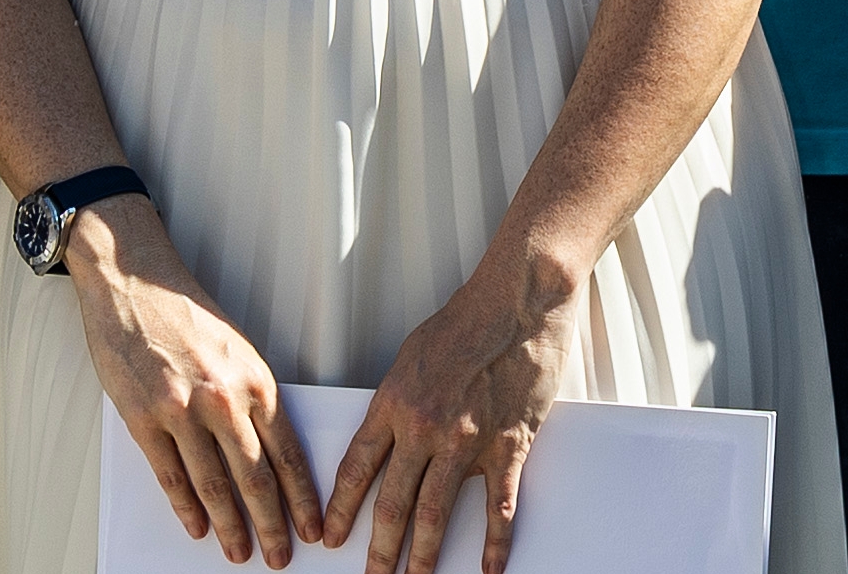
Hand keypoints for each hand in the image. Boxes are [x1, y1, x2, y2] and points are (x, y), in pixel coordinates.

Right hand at [66, 200, 325, 564]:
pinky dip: (185, 507)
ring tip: (238, 553)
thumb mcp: (237, 349)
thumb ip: (252, 397)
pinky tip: (197, 526)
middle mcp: (224, 397)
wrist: (133, 279)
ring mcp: (181, 409)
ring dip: (229, 526)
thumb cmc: (184, 313)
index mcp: (256, 380)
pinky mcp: (144, 416)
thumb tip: (268, 452)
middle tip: (280, 556)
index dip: (303, 498)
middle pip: (256, 478)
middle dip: (272, 524)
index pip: (289, 453)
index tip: (314, 527)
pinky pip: (169, 474)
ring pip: (214, 484)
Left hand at [322, 253, 580, 571]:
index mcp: (393, 403)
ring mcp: (467, 440)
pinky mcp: (508, 444)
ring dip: (425, 555)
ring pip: (437, 511)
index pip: (357, 469)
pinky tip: (488, 567)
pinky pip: (499, 505)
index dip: (342, 510)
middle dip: (380, 549)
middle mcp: (425, 427)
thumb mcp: (409, 358)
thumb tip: (386, 438)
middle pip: (393, 502)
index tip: (331, 537)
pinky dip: (494, 542)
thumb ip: (396, 402)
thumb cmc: (464, 322)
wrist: (515, 301)